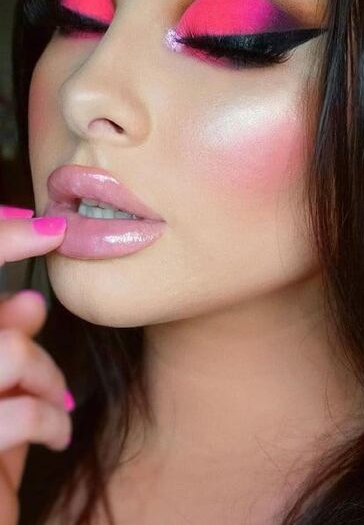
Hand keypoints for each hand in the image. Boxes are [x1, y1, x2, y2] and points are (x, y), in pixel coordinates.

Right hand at [0, 206, 72, 524]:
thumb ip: (1, 346)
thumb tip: (30, 302)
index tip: (48, 228)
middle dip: (29, 345)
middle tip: (49, 384)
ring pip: (8, 350)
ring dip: (44, 378)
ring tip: (54, 410)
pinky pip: (17, 412)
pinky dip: (49, 421)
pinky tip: (58, 435)